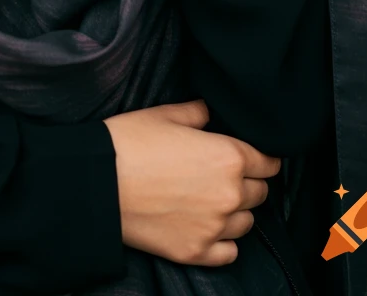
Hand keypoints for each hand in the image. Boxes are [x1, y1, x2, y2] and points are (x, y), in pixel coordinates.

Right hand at [102, 99, 281, 266]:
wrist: (98, 181)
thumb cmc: (130, 142)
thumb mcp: (165, 114)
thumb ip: (197, 113)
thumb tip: (208, 113)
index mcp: (228, 157)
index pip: (268, 162)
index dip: (261, 158)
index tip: (252, 158)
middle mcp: (229, 194)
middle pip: (260, 193)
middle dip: (247, 183)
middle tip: (223, 176)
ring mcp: (214, 227)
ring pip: (246, 223)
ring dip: (235, 211)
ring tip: (211, 200)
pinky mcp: (196, 251)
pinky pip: (229, 252)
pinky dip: (223, 241)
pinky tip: (206, 227)